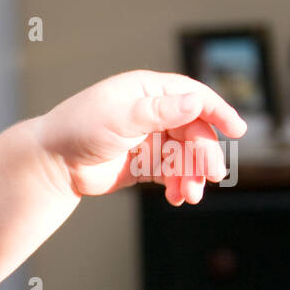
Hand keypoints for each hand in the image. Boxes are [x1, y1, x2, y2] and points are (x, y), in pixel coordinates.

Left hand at [31, 69, 247, 204]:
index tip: (237, 129)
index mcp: (147, 90)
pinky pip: (171, 173)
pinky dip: (178, 185)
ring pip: (185, 155)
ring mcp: (149, 138)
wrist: (52, 163)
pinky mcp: (144, 163)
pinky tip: (177, 198)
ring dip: (193, 174)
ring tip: (190, 195)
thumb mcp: (120, 118)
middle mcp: (152, 112)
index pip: (192, 96)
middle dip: (204, 154)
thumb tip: (196, 102)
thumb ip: (159, 112)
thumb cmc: (79, 130)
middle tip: (211, 176)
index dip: (217, 111)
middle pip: (193, 131)